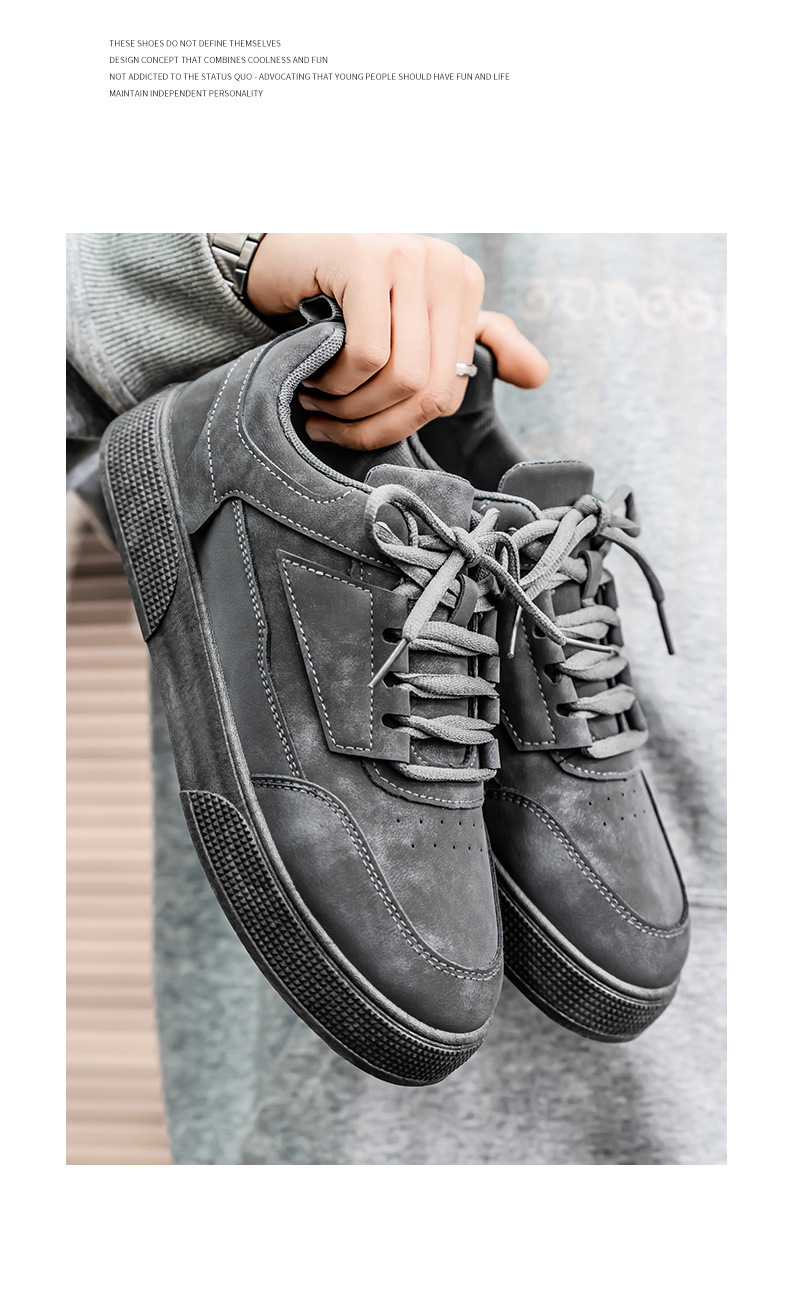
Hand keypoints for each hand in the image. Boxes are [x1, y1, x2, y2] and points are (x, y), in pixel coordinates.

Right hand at [246, 233, 548, 450]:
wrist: (279, 257)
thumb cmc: (344, 299)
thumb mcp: (414, 322)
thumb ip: (476, 344)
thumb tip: (539, 376)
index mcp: (463, 284)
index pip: (448, 392)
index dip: (399, 426)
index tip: (357, 430)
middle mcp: (444, 265)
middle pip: (426, 389)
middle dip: (372, 425)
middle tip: (329, 424)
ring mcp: (407, 257)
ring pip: (398, 377)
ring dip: (348, 406)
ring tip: (318, 400)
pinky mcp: (365, 260)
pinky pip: (366, 354)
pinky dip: (334, 381)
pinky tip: (313, 374)